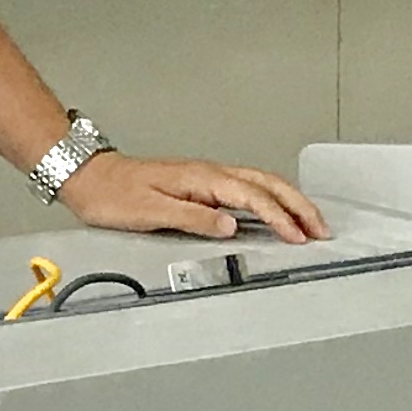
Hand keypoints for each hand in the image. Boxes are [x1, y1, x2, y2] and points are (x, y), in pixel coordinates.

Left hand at [61, 149, 327, 242]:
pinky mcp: (199, 183)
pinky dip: (269, 198)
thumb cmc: (113, 195)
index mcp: (201, 179)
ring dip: (288, 201)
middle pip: (266, 184)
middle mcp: (208, 173)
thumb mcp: (150, 212)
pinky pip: (246, 187)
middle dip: (298, 205)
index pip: (252, 197)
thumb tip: (231, 226)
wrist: (89, 177)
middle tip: (322, 229)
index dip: (280, 217)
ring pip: (260, 183)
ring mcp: (205, 176)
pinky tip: (275, 211)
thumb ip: (193, 218)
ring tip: (310, 223)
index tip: (299, 237)